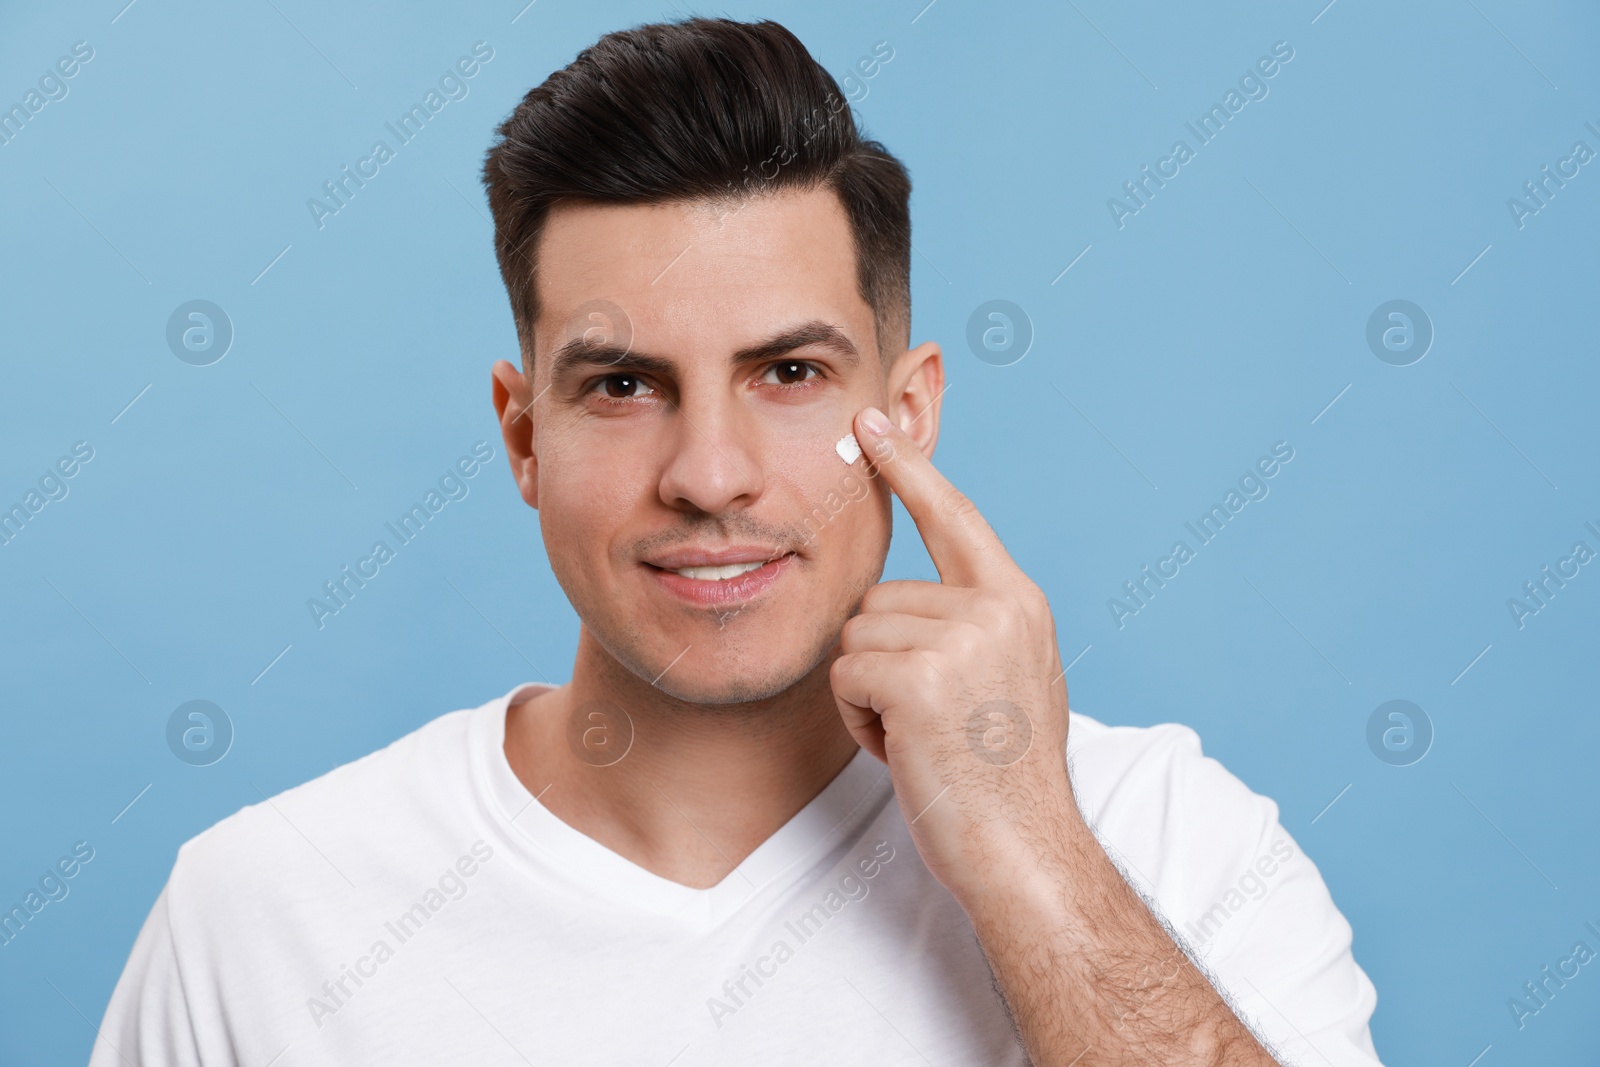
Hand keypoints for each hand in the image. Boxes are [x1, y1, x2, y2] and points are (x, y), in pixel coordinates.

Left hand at [829, 406, 1077, 904]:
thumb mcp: (1009, 679)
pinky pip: (845, 673)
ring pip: (856, 634)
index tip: (873, 423)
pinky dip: (858, 719)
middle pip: (877, 596)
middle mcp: (997, 606)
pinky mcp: (920, 676)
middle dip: (881, 661)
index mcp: (1019, 602)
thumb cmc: (1005, 781)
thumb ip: (972, 626)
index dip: (910, 468)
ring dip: (867, 692)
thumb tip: (907, 600)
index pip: (955, 515)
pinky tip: (905, 750)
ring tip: (922, 737)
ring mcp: (961, 638)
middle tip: (930, 722)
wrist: (1025, 852)